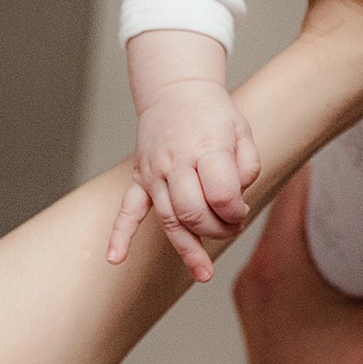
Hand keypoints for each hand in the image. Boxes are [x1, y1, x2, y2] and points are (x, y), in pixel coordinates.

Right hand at [131, 80, 259, 281]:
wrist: (176, 90)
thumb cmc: (212, 114)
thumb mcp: (242, 131)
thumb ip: (247, 166)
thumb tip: (237, 200)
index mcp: (205, 148)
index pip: (221, 194)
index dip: (236, 211)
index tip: (242, 210)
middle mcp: (176, 162)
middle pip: (194, 212)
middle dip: (217, 230)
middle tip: (232, 229)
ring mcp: (155, 173)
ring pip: (169, 219)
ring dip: (188, 249)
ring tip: (203, 273)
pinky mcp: (141, 179)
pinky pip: (128, 209)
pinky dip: (119, 235)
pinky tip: (115, 258)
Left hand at [236, 171, 362, 363]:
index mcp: (278, 264)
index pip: (292, 185)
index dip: (324, 158)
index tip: (355, 142)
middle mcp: (255, 277)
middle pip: (284, 208)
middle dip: (327, 187)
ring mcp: (253, 301)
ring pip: (281, 239)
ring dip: (316, 221)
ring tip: (360, 206)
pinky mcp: (261, 322)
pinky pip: (280, 268)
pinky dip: (307, 252)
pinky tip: (341, 257)